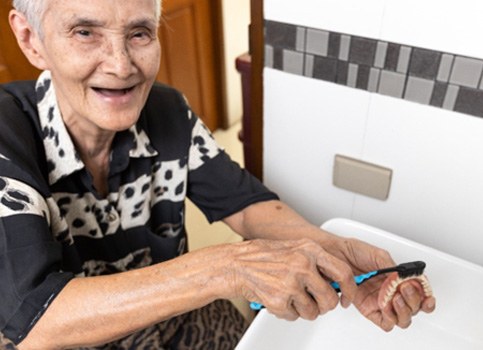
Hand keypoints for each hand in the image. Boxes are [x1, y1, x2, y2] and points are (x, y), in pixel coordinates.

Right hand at [230, 238, 357, 320]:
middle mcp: (303, 264)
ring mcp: (291, 283)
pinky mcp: (279, 300)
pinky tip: (277, 299)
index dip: (349, 289)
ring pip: (313, 312)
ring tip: (290, 298)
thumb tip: (336, 280)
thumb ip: (315, 261)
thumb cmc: (262, 256)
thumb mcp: (294, 248)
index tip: (347, 298)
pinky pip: (293, 317)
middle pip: (330, 299)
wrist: (235, 264)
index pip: (343, 272)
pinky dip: (286, 312)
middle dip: (324, 306)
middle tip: (315, 304)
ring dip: (303, 311)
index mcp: (310, 249)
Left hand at [323, 235, 435, 330]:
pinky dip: (389, 317)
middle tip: (406, 289)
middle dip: (414, 301)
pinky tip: (385, 306)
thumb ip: (393, 267)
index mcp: (396, 279)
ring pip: (401, 319)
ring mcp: (379, 302)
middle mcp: (390, 292)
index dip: (426, 297)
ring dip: (403, 311)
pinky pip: (384, 322)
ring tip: (395, 297)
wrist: (332, 254)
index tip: (427, 294)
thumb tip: (406, 278)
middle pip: (413, 309)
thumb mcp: (377, 255)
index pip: (419, 293)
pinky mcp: (368, 309)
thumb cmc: (351, 252)